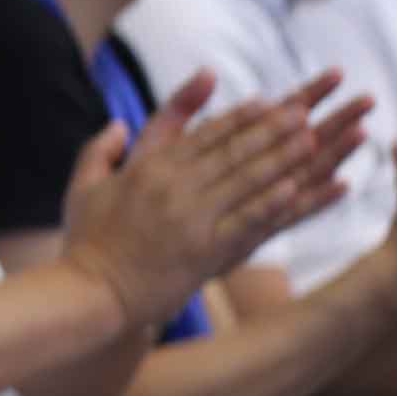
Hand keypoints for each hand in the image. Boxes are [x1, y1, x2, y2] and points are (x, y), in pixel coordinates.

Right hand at [59, 71, 365, 326]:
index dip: (239, 117)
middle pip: (232, 150)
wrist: (90, 293)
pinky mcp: (204, 251)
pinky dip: (270, 203)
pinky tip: (295, 188)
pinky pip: (244, 221)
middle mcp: (173, 187)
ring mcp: (191, 219)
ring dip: (282, 157)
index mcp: (147, 168)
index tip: (268, 102)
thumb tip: (118, 122)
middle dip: (271, 129)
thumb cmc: (85, 242)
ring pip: (245, 179)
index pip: (203, 135)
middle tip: (304, 111)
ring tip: (313, 139)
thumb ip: (99, 149)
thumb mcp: (83, 187)